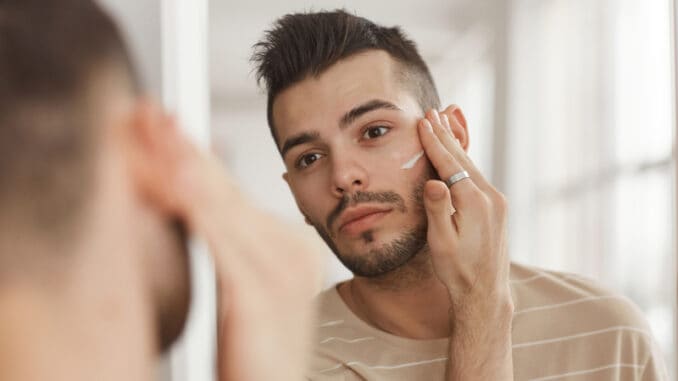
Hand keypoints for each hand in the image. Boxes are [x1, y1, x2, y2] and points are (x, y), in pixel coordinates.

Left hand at [156, 117, 321, 380]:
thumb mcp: (240, 287)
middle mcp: (291, 249)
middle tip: (152, 116)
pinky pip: (223, 244)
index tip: (163, 128)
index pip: (231, 190)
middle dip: (185, 151)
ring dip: (184, 170)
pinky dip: (198, 210)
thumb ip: (224, 240)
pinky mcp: (263, 295)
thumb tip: (187, 198)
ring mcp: (282, 270)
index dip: (194, 156)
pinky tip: (176, 184)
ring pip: (222, 209)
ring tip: (157, 135)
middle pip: (226, 191)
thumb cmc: (255, 351)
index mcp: (288, 244)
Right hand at [417, 107, 512, 379]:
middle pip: (463, 159)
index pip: (450, 164)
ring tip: (444, 124)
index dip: (434, 142)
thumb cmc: (457, 271)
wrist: (485, 294)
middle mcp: (490, 197)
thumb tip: (434, 182)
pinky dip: (465, 162)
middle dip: (446, 135)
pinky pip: (478, 177)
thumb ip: (438, 210)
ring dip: (456, 146)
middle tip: (433, 112)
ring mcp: (497, 203)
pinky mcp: (497, 209)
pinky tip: (459, 156)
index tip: (424, 121)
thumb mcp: (441, 243)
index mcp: (475, 203)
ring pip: (472, 166)